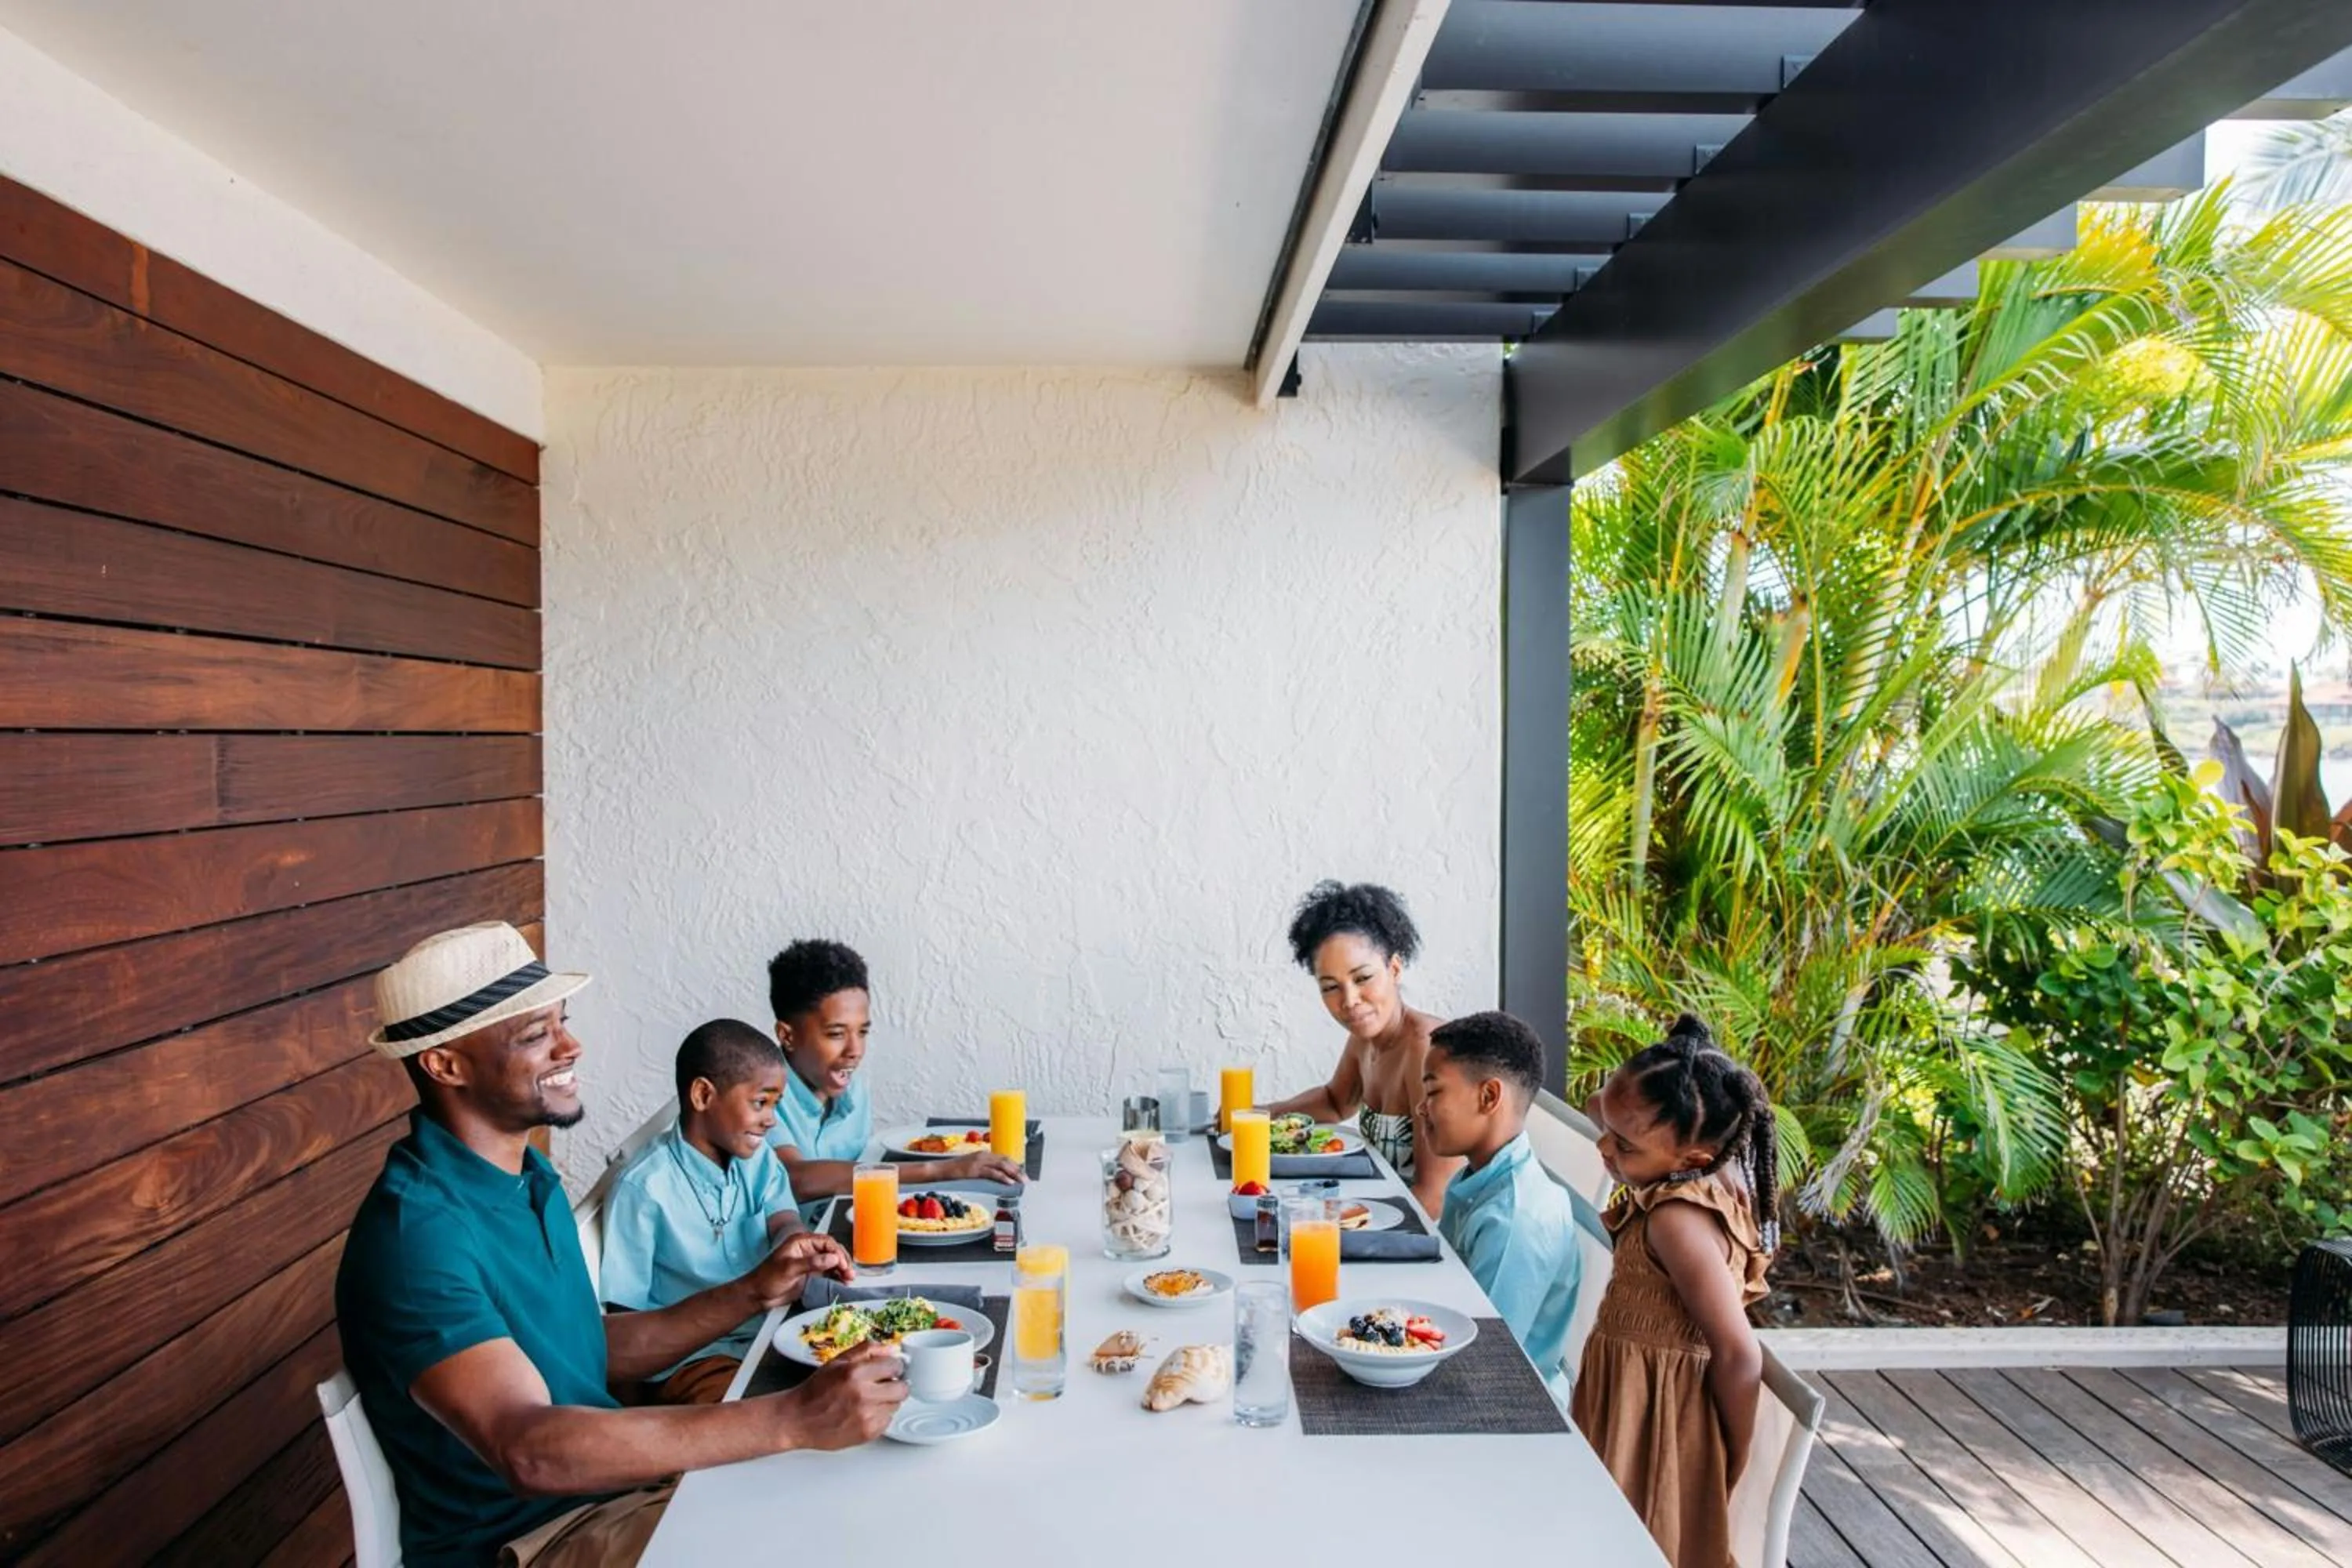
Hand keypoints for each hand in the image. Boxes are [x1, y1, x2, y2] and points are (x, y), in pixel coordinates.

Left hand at [744, 1231, 852, 1309]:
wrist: (758, 1296)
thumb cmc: (768, 1278)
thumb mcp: (789, 1269)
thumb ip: (811, 1263)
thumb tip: (833, 1258)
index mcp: (801, 1242)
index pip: (826, 1242)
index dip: (837, 1252)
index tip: (843, 1265)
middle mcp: (808, 1250)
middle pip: (832, 1251)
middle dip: (843, 1261)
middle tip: (849, 1273)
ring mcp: (811, 1263)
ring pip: (833, 1262)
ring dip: (842, 1269)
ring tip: (849, 1279)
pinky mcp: (811, 1275)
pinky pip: (828, 1273)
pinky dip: (837, 1276)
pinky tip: (842, 1282)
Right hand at [774, 1342, 907, 1449]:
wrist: (797, 1420)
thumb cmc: (815, 1390)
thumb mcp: (837, 1362)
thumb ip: (866, 1351)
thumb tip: (891, 1349)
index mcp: (855, 1373)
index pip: (895, 1365)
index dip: (893, 1366)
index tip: (889, 1369)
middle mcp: (863, 1395)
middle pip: (902, 1388)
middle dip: (895, 1384)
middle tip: (882, 1385)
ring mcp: (866, 1416)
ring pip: (896, 1405)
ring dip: (887, 1401)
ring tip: (867, 1400)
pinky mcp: (867, 1433)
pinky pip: (887, 1421)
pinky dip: (879, 1416)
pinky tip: (863, 1412)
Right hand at [947, 1150, 1026, 1183]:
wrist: (940, 1170)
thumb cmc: (954, 1171)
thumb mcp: (971, 1168)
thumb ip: (983, 1170)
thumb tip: (995, 1178)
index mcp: (983, 1154)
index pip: (1003, 1158)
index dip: (1015, 1166)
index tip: (1022, 1174)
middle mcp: (983, 1155)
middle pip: (1005, 1161)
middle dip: (1018, 1170)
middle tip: (1026, 1179)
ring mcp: (979, 1162)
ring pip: (1002, 1166)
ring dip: (1014, 1174)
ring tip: (1022, 1182)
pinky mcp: (974, 1170)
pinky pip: (992, 1173)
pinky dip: (1003, 1177)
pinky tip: (1009, 1183)